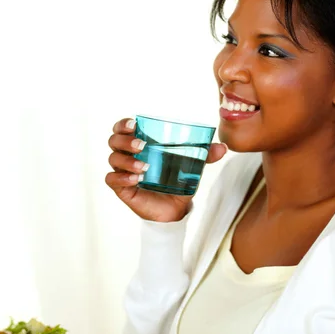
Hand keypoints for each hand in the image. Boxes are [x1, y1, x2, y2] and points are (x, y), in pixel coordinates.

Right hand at [105, 118, 226, 221]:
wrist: (175, 209)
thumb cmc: (177, 182)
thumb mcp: (192, 166)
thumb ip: (204, 155)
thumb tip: (222, 147)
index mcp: (140, 144)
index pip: (122, 128)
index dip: (123, 124)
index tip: (134, 124)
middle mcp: (128, 155)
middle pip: (114, 141)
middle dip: (125, 141)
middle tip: (142, 146)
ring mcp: (122, 171)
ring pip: (113, 159)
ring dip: (126, 161)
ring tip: (144, 168)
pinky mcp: (121, 188)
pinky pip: (112, 179)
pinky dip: (122, 177)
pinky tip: (136, 180)